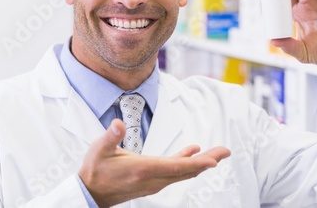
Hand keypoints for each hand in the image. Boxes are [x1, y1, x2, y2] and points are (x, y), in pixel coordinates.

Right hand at [79, 119, 230, 206]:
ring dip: (201, 162)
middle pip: (186, 170)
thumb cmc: (95, 169)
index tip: (215, 160)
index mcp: (143, 169)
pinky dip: (186, 162)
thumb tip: (117, 124)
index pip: (176, 167)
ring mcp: (154, 182)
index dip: (197, 163)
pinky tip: (193, 151)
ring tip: (217, 153)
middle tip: (226, 151)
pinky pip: (175, 172)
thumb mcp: (99, 150)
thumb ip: (110, 136)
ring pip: (183, 172)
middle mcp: (153, 178)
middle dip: (208, 160)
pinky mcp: (153, 181)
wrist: (91, 192)